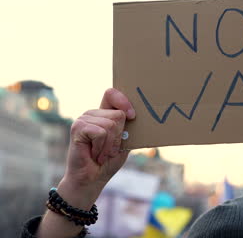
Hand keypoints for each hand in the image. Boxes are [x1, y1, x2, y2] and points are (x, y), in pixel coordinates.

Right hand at [60, 88, 134, 207]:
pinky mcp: (77, 127)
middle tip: (108, 149)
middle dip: (118, 137)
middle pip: (119, 114)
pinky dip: (101, 147)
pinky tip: (93, 154)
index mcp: (104, 114)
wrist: (92, 179)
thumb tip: (135, 116)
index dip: (124, 101)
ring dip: (110, 145)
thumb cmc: (108, 161)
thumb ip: (127, 128)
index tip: (132, 116)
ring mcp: (83, 119)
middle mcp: (92, 113)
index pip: (112, 93)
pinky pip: (100, 133)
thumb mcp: (124, 142)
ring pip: (111, 125)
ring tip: (101, 153)